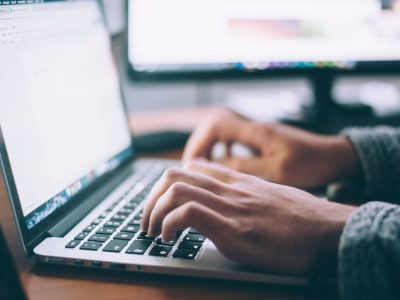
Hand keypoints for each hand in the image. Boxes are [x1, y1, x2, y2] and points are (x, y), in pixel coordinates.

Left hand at [141, 160, 354, 274]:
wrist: (329, 231)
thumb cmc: (303, 219)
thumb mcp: (271, 197)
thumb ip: (246, 196)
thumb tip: (229, 206)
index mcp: (237, 182)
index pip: (192, 167)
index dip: (168, 184)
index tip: (162, 203)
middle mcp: (230, 189)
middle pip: (174, 174)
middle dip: (151, 198)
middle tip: (147, 220)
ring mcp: (230, 207)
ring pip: (175, 189)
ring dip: (153, 211)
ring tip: (152, 232)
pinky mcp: (233, 229)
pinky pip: (188, 213)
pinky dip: (169, 224)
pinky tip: (169, 239)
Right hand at [183, 109, 360, 188]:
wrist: (333, 157)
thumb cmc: (311, 163)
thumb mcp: (278, 171)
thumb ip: (245, 167)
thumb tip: (216, 166)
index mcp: (256, 131)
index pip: (216, 125)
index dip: (199, 143)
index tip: (192, 163)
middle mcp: (253, 127)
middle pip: (214, 125)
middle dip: (199, 145)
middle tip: (192, 167)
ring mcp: (257, 133)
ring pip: (222, 132)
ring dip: (209, 147)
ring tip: (203, 167)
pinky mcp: (261, 140)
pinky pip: (233, 139)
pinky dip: (222, 150)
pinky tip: (224, 164)